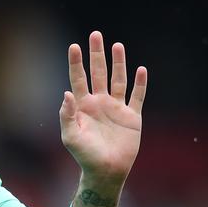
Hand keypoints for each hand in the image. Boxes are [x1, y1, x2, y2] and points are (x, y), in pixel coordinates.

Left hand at [60, 31, 146, 186]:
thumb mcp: (70, 137)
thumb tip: (67, 93)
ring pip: (118, 80)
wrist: (106, 171)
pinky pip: (137, 97)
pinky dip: (140, 84)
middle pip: (98, 73)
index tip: (74, 46)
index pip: (78, 79)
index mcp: (84, 106)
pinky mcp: (132, 117)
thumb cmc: (85, 156)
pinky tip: (141, 69)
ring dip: (118, 63)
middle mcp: (100, 103)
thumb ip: (67, 116)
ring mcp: (116, 109)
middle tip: (95, 35)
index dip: (76, 63)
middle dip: (97, 54)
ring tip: (117, 45)